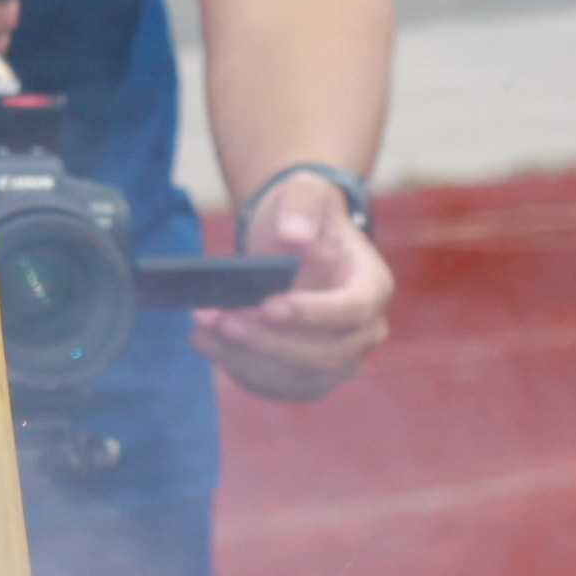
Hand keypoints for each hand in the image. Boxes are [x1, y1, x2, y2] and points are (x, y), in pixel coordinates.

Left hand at [196, 165, 391, 401]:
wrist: (292, 241)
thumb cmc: (303, 216)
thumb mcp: (304, 192)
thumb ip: (302, 205)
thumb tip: (294, 235)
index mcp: (373, 287)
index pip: (354, 310)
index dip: (313, 314)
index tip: (269, 305)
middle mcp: (364, 333)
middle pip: (324, 354)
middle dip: (269, 340)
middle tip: (222, 319)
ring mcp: (336, 362)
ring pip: (294, 377)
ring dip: (244, 356)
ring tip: (203, 325)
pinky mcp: (303, 378)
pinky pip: (271, 383)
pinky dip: (234, 364)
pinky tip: (203, 339)